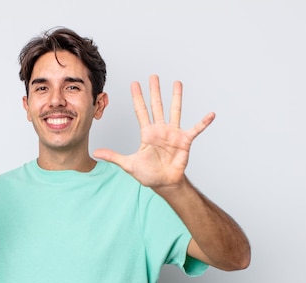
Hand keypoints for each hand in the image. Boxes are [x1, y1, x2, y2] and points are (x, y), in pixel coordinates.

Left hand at [94, 74, 214, 189]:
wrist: (164, 183)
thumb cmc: (148, 174)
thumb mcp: (128, 164)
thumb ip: (114, 156)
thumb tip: (96, 153)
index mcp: (147, 133)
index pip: (140, 111)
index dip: (137, 98)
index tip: (134, 83)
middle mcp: (160, 130)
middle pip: (157, 106)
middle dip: (154, 91)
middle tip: (153, 76)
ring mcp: (173, 134)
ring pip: (175, 111)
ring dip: (176, 97)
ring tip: (177, 83)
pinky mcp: (185, 141)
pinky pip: (196, 129)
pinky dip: (203, 122)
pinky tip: (210, 114)